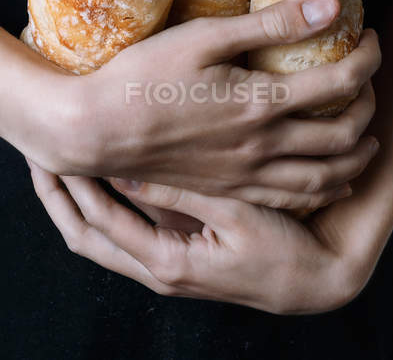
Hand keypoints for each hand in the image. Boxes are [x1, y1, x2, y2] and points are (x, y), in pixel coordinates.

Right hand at [3, 0, 379, 210]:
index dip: (367, 58)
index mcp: (262, 103)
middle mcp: (264, 145)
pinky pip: (292, 201)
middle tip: (368, 84)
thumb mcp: (205, 38)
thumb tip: (329, 6)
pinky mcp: (230, 190)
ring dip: (357, 156)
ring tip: (368, 140)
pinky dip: (323, 192)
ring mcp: (248, 174)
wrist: (96, 130)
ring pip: (326, 177)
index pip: (340, 82)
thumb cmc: (144, 78)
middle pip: (344, 134)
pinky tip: (328, 183)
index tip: (368, 39)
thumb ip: (271, 24)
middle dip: (369, 105)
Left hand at [28, 151, 380, 314]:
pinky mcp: (177, 255)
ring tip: (62, 168)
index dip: (73, 186)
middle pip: (87, 237)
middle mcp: (158, 269)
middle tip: (40, 161)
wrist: (314, 280)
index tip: (55, 151)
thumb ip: (180, 195)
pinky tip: (107, 181)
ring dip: (78, 204)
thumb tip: (126, 171)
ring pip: (102, 238)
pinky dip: (106, 209)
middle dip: (59, 200)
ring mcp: (166, 265)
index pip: (100, 221)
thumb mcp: (235, 216)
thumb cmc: (281, 251)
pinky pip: (125, 235)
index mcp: (167, 262)